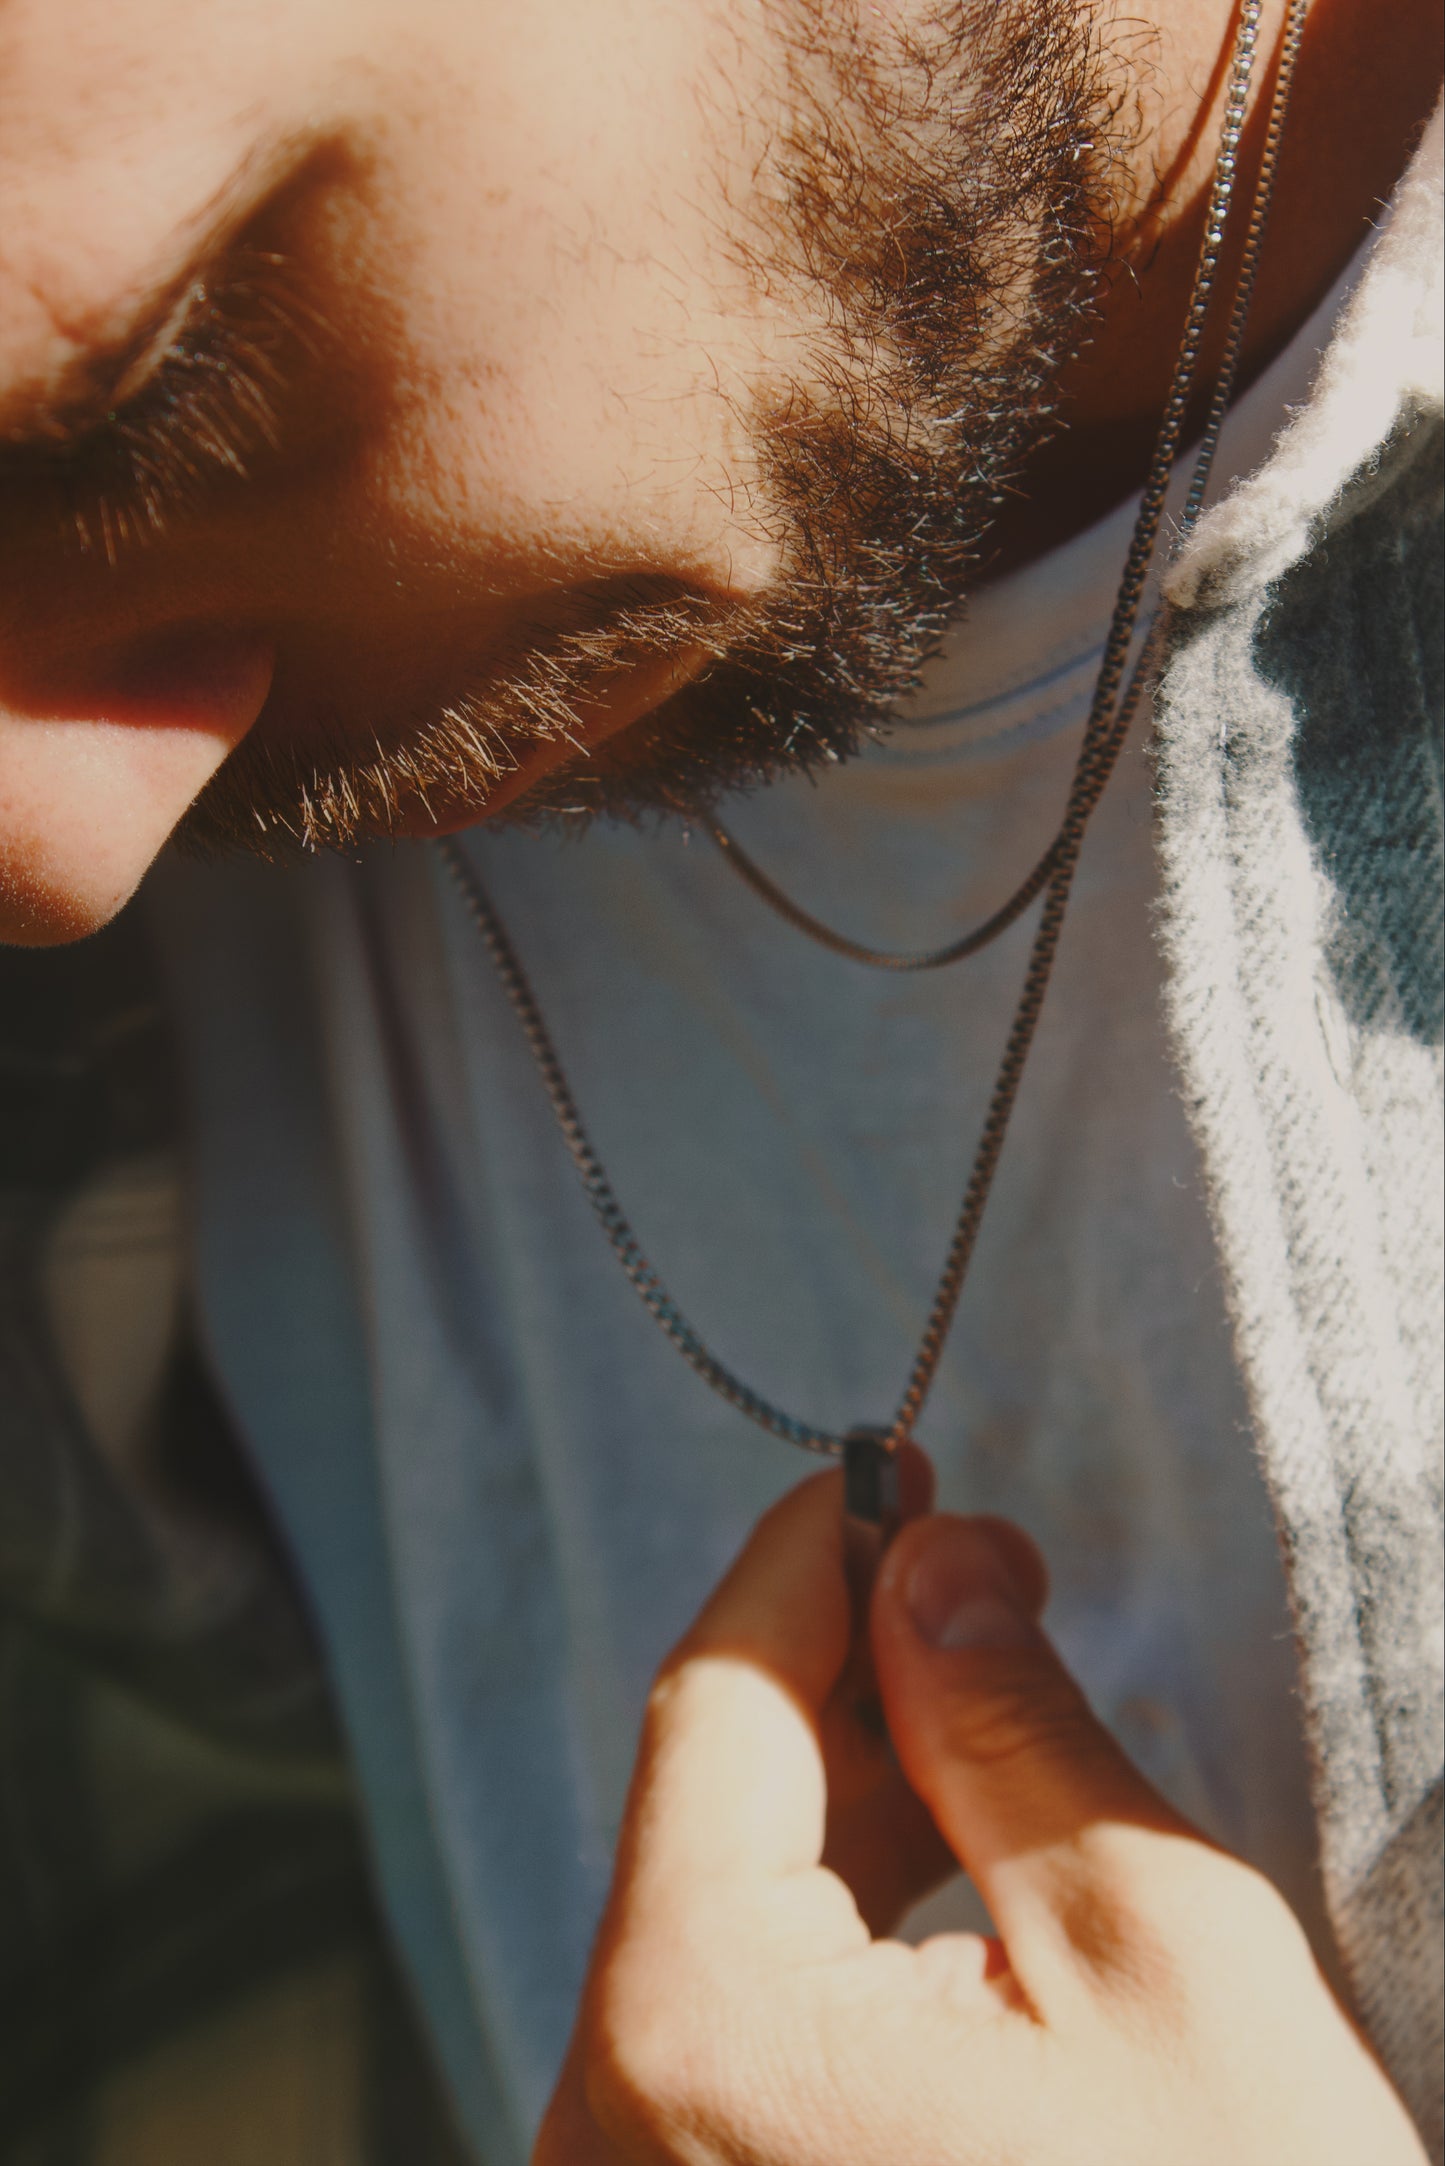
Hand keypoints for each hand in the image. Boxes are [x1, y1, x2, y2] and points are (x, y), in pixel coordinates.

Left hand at [536, 1465, 1424, 2164]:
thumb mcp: (1149, 1945)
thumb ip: (1005, 1722)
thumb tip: (933, 1556)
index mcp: (697, 2035)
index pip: (716, 1705)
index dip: (809, 1561)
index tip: (890, 1471)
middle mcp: (611, 2129)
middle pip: (709, 1808)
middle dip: (845, 1674)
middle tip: (978, 1581)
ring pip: (723, 1911)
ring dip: (850, 1795)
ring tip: (987, 1713)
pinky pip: (739, 2019)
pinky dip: (837, 1920)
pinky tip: (946, 1866)